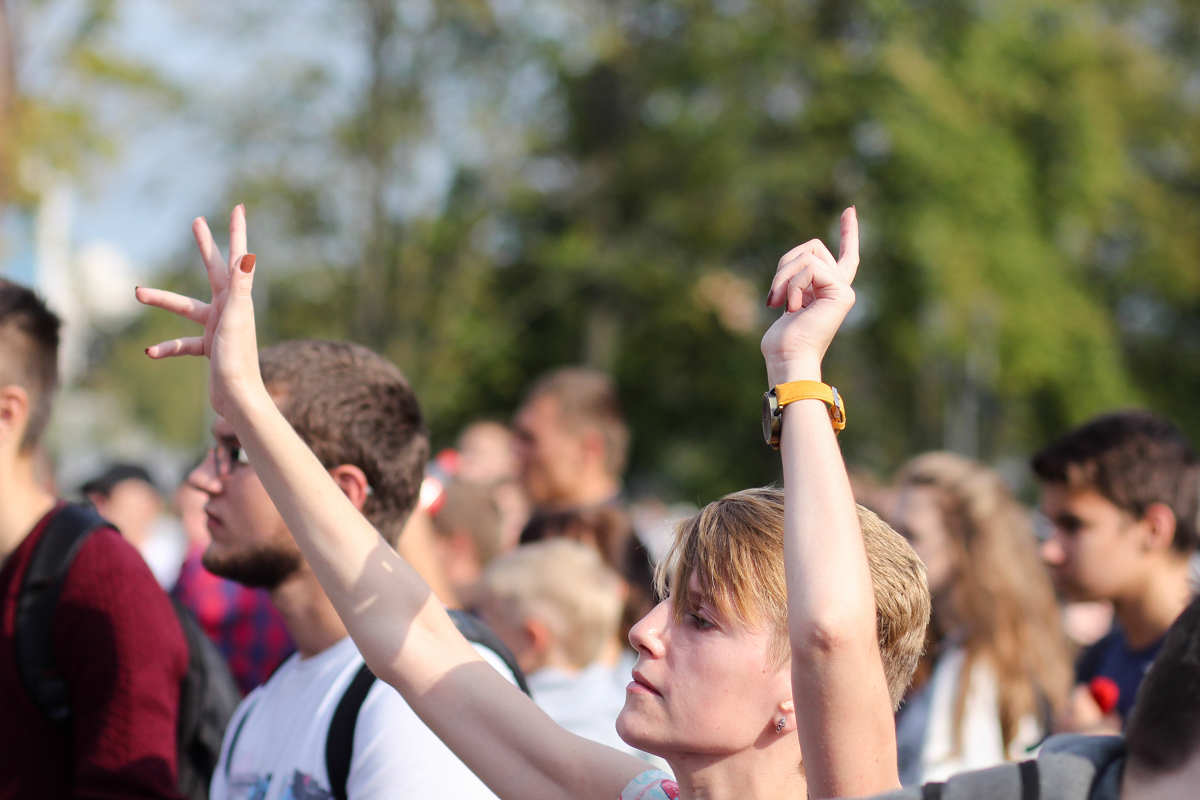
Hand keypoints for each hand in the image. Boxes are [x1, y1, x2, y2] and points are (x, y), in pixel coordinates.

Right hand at [135, 206, 265, 418]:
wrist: (239, 398)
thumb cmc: (237, 358)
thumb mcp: (236, 318)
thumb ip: (241, 287)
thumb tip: (248, 255)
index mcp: (237, 298)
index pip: (237, 256)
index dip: (236, 232)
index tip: (237, 207)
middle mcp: (230, 308)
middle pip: (214, 269)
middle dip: (204, 246)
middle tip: (195, 220)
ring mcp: (220, 327)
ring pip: (187, 307)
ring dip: (163, 300)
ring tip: (137, 292)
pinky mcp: (211, 348)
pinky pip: (184, 342)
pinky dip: (168, 346)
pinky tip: (151, 353)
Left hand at [761, 207, 858, 385]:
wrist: (789, 360)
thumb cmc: (782, 341)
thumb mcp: (785, 300)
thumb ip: (793, 281)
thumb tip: (790, 266)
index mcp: (828, 291)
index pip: (844, 256)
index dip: (848, 233)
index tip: (850, 210)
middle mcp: (841, 288)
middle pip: (812, 247)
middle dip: (785, 266)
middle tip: (774, 299)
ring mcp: (843, 290)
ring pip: (808, 255)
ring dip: (784, 278)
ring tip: (781, 305)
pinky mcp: (840, 292)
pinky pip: (808, 269)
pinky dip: (792, 286)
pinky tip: (792, 308)